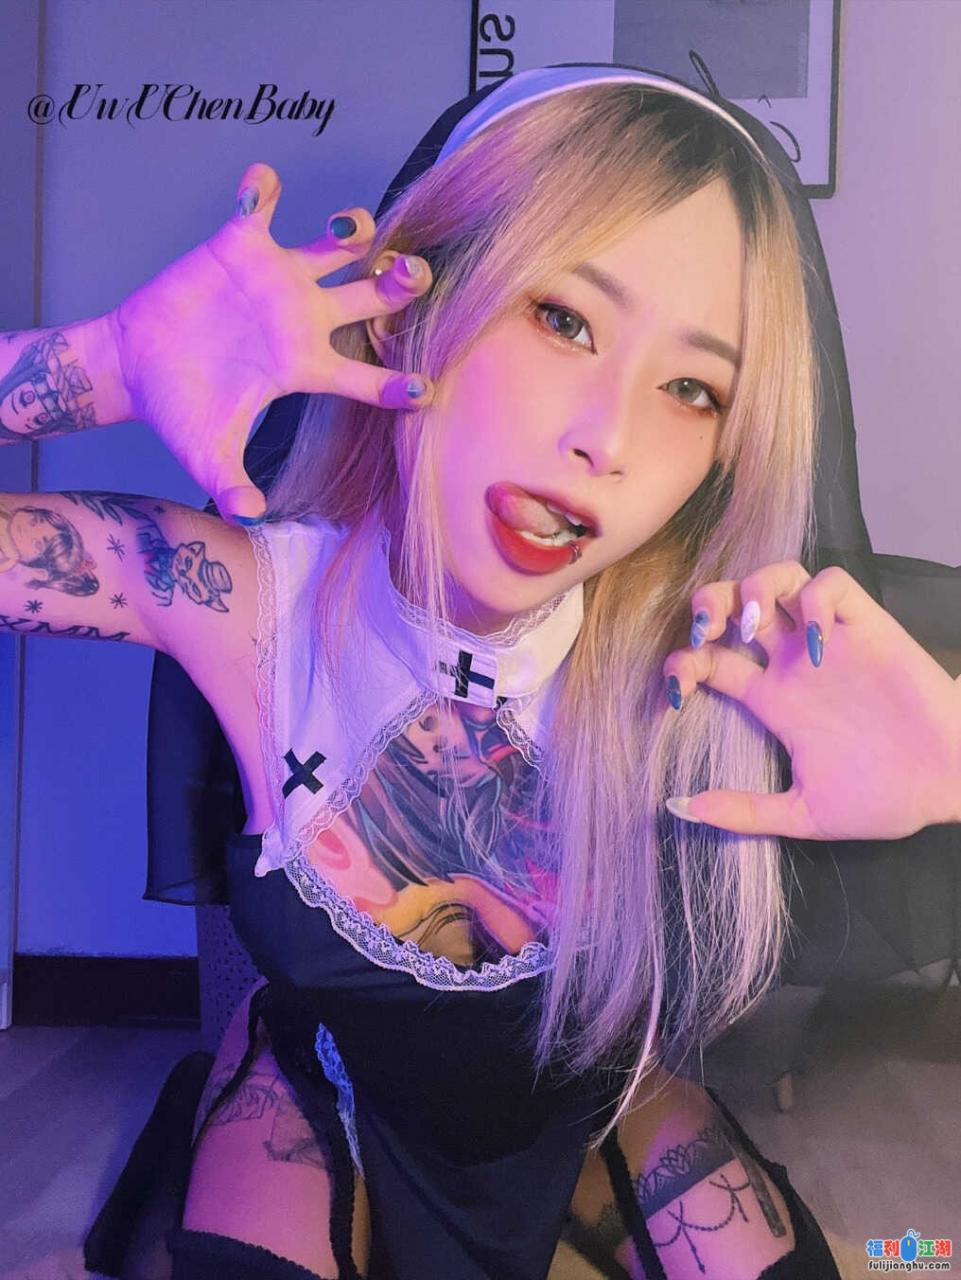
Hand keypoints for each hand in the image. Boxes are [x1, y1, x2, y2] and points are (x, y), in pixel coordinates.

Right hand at [109, 162, 433, 523]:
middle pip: (371, 296)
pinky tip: (262, 183)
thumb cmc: (179, 411)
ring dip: (352, 229)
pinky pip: (259, 208)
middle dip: (399, 284)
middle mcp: (304, 319)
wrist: (136, 369)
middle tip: (413, 275)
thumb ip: (232, 483)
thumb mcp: (207, 453)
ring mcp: (275, 280)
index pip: (363, 377)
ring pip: (334, 245)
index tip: (424, 390)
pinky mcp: (237, 248)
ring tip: (352, 227)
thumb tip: (247, 518)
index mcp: (305, 367)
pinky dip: (262, 190)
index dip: (395, 383)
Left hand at [661, 561, 960, 839]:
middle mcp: (793, 662)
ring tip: (751, 628)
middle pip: (731, 604)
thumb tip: (680, 807)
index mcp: (772, 699)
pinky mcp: (868, 628)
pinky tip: (818, 643)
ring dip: (752, 590)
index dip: (682, 664)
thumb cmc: (882, 797)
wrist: (948, 785)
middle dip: (707, 606)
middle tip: (704, 634)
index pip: (708, 661)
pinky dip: (817, 601)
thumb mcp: (805, 814)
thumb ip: (745, 812)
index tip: (678, 692)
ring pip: (777, 579)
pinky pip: (832, 585)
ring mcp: (829, 641)